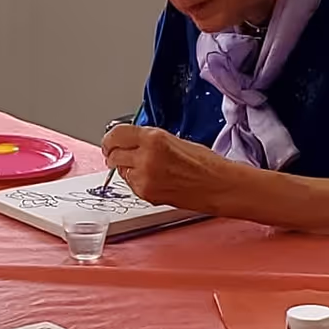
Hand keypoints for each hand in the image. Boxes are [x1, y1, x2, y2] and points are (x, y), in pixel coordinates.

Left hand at [104, 125, 235, 210]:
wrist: (218, 186)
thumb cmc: (204, 163)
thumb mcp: (173, 139)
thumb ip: (148, 139)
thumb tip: (129, 141)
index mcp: (153, 139)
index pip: (116, 134)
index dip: (110, 138)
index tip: (110, 141)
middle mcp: (145, 158)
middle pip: (113, 154)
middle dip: (115, 153)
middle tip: (121, 154)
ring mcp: (144, 178)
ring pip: (120, 170)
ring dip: (127, 167)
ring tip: (147, 167)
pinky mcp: (146, 194)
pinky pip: (131, 184)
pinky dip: (137, 181)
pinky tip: (154, 179)